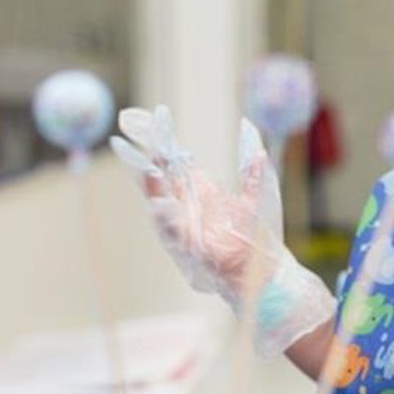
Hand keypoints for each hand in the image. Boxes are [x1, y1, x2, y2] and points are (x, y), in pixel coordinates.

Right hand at [111, 105, 333, 355]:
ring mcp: (186, 229)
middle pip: (160, 179)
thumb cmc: (254, 240)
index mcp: (200, 194)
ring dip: (152, 186)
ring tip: (145, 165)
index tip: (151, 117)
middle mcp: (188, 209)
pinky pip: (175, 233)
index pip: (173, 163)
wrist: (262, 276)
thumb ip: (251, 171)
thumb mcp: (256, 199)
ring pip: (161, 204)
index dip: (161, 142)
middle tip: (131, 133)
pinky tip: (161, 204)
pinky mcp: (192, 250)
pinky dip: (167, 219)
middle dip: (145, 157)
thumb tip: (252, 135)